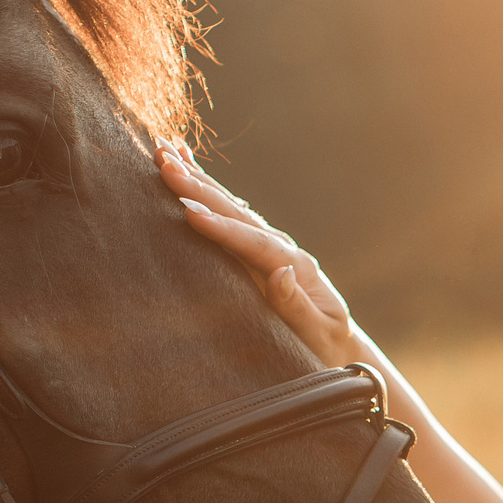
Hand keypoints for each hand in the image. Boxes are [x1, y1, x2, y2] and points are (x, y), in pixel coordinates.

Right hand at [156, 141, 360, 365]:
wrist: (337, 348)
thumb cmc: (325, 348)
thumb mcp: (318, 335)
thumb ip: (298, 308)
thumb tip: (282, 272)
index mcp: (298, 269)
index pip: (255, 244)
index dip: (223, 228)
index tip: (190, 211)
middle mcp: (283, 251)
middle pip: (239, 215)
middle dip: (202, 191)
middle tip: (165, 167)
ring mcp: (270, 247)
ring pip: (231, 209)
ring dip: (199, 181)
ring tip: (165, 154)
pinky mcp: (257, 252)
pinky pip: (229, 216)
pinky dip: (208, 190)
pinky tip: (187, 165)